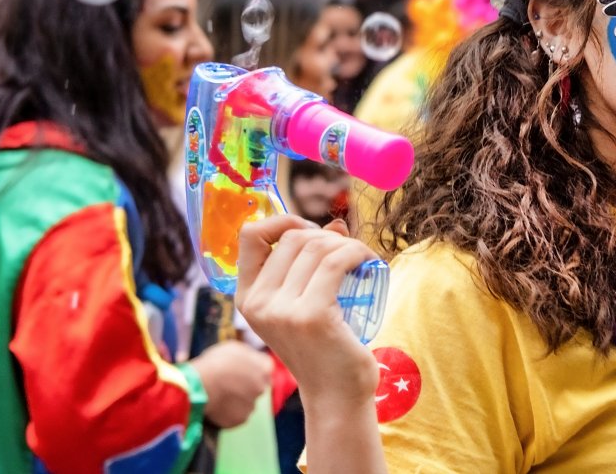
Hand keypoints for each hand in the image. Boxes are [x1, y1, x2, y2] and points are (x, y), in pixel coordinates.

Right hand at [189, 340, 269, 428]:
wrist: (202, 384)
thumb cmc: (216, 362)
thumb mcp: (234, 348)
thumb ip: (247, 356)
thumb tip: (249, 361)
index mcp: (264, 368)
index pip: (264, 369)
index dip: (251, 370)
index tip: (240, 372)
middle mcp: (262, 388)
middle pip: (256, 387)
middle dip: (246, 387)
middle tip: (229, 385)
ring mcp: (252, 405)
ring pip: (247, 403)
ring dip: (237, 401)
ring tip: (219, 396)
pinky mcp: (241, 419)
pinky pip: (236, 416)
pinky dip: (228, 413)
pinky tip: (217, 406)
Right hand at [235, 215, 378, 409]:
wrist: (335, 395)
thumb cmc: (324, 347)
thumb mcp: (305, 302)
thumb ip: (311, 263)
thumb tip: (334, 223)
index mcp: (248, 298)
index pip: (250, 236)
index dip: (281, 221)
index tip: (310, 230)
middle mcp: (258, 302)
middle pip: (293, 237)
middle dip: (326, 236)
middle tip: (348, 254)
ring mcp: (282, 310)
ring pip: (318, 246)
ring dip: (347, 244)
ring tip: (361, 260)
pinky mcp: (311, 315)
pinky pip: (337, 260)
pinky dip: (357, 252)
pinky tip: (368, 263)